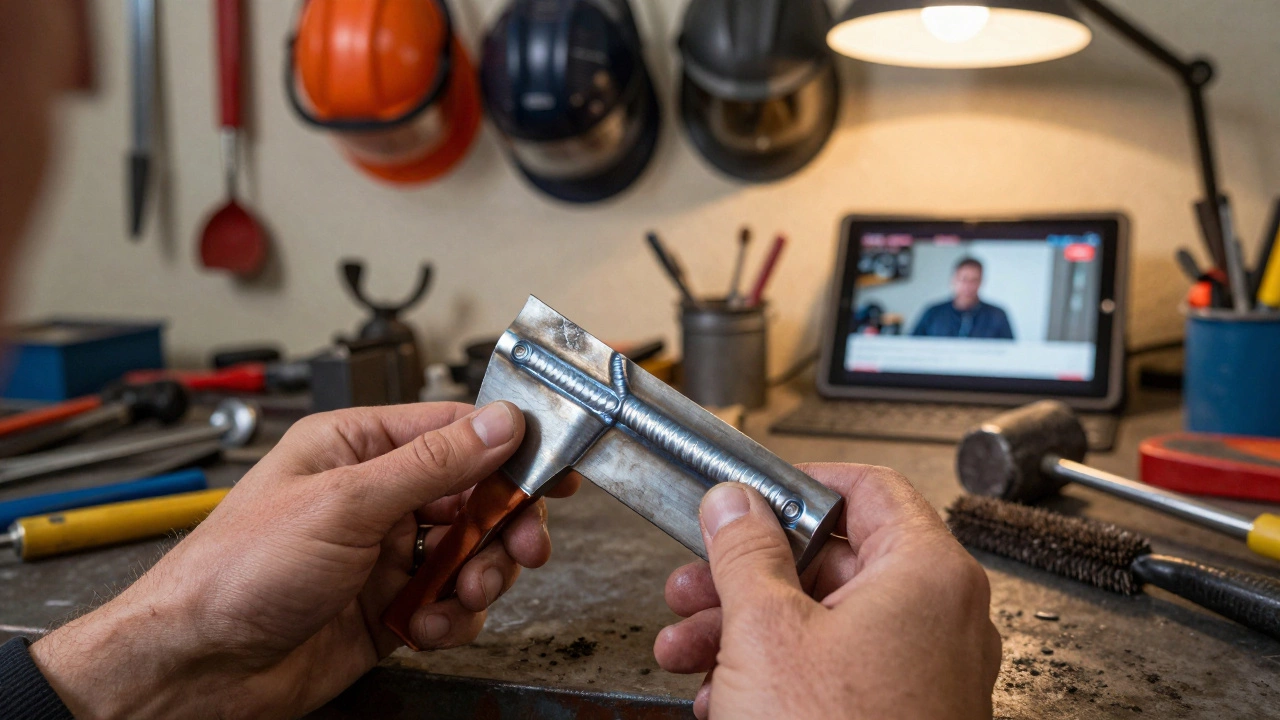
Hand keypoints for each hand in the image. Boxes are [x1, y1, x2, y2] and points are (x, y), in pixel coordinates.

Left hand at [30, 401, 576, 718]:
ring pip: (471, 554)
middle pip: (475, 496)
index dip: (510, 448)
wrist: (198, 668)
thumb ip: (431, 464)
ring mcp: (384, 553)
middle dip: (504, 524)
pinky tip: (423, 627)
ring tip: (459, 595)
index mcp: (356, 447)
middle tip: (524, 545)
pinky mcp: (390, 607)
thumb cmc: (236, 572)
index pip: (454, 431)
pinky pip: (451, 604)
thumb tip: (496, 424)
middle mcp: (375, 496)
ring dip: (478, 578)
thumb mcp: (345, 503)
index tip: (554, 467)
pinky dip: (451, 619)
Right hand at [654, 463, 1000, 718]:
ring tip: (687, 646)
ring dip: (745, 627)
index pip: (870, 489)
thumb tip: (735, 503)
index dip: (801, 484)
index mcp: (927, 574)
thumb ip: (745, 551)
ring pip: (825, 620)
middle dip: (747, 573)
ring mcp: (925, 671)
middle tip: (695, 579)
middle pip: (834, 562)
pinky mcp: (903, 713)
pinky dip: (777, 670)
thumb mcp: (766, 631)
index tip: (753, 494)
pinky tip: (720, 692)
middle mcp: (939, 617)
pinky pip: (837, 670)